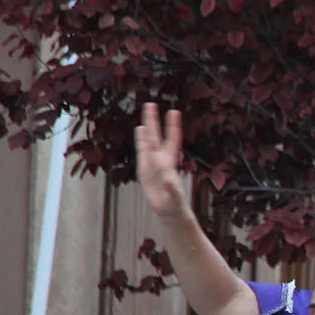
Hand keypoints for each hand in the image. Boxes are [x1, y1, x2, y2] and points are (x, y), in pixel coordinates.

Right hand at [135, 103, 191, 221]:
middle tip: (151, 103)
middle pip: (156, 136)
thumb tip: (168, 178)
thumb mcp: (174, 197)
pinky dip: (140, 140)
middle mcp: (161, 159)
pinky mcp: (145, 168)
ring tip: (147, 113)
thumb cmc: (175, 204)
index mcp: (170, 164)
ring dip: (148, 127)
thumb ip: (172, 187)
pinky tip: (140, 130)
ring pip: (148, 141)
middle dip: (154, 121)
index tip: (174, 111)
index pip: (172, 141)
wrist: (169, 211)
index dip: (173, 127)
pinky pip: (142, 151)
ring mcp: (152, 163)